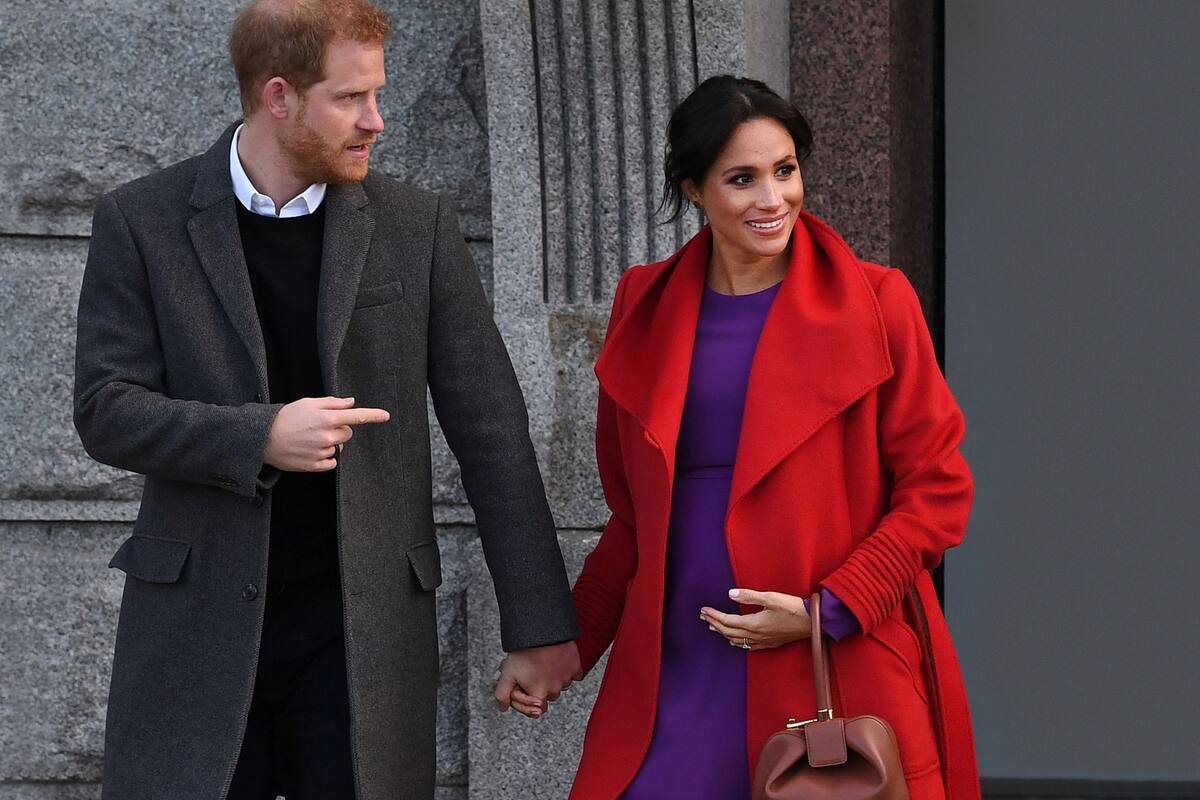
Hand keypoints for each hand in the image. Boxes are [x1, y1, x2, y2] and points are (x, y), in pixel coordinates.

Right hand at [263, 396, 388, 471]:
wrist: (262, 438)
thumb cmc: (285, 417)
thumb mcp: (308, 403)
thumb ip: (332, 402)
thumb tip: (351, 402)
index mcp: (326, 418)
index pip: (356, 417)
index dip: (373, 415)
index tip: (386, 416)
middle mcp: (327, 436)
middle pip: (347, 433)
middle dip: (339, 429)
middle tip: (319, 427)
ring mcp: (321, 452)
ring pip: (338, 448)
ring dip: (330, 443)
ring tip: (310, 438)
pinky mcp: (315, 466)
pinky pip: (331, 462)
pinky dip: (326, 457)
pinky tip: (311, 450)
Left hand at [494, 641, 580, 717]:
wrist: (541, 633)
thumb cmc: (524, 652)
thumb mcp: (507, 673)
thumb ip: (502, 694)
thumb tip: (503, 708)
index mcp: (538, 695)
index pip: (538, 709)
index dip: (531, 698)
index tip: (528, 685)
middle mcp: (554, 690)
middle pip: (550, 695)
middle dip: (544, 686)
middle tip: (535, 671)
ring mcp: (566, 679)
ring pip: (562, 684)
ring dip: (555, 678)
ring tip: (544, 663)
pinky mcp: (575, 667)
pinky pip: (574, 674)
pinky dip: (568, 669)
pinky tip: (558, 661)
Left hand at [700, 588, 810, 651]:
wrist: (813, 622)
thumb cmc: (793, 608)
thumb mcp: (770, 597)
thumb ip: (749, 596)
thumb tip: (730, 594)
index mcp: (754, 624)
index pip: (727, 621)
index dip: (714, 616)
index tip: (703, 610)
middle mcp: (756, 635)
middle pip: (729, 632)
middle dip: (714, 624)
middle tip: (704, 617)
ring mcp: (763, 641)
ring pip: (737, 640)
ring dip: (723, 633)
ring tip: (713, 627)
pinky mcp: (770, 643)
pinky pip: (748, 646)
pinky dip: (737, 642)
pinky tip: (734, 641)